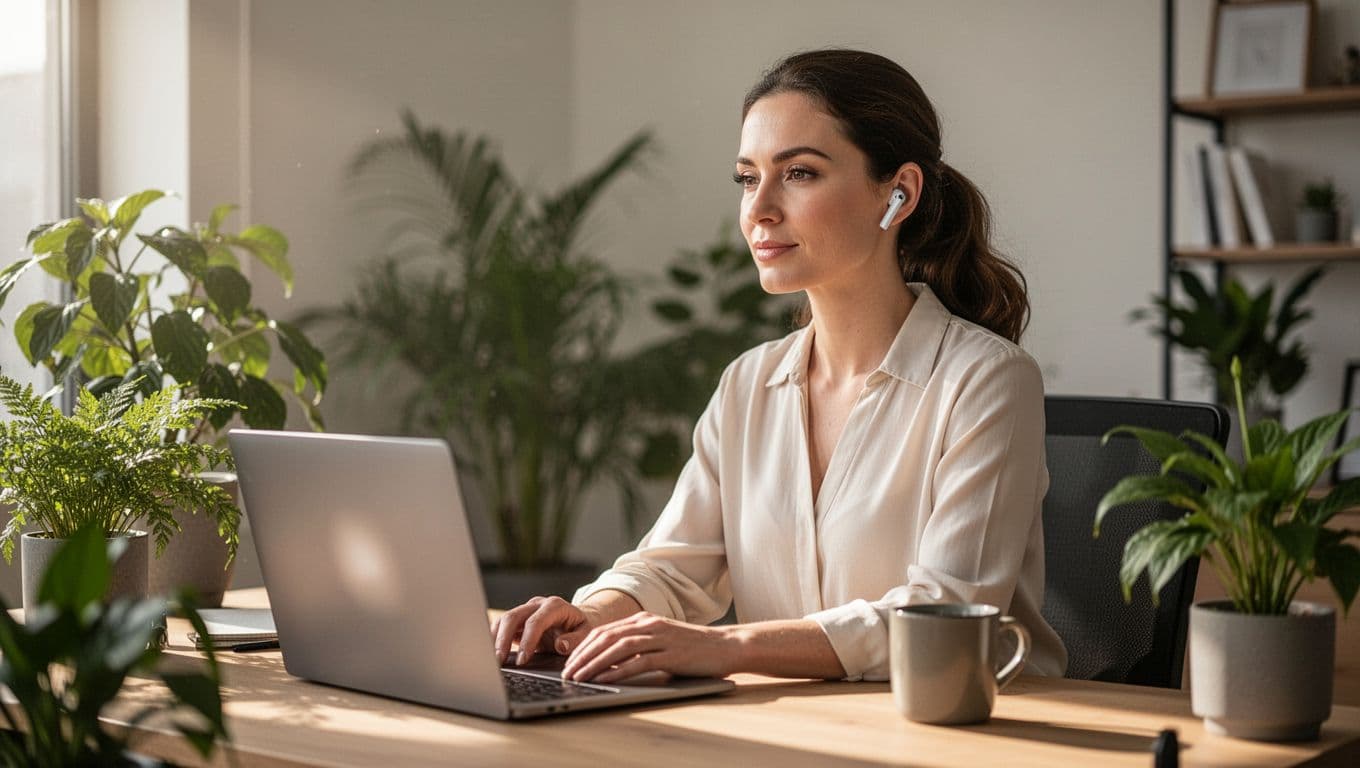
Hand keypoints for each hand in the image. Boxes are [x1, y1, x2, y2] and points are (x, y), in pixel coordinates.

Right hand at [490, 595, 600, 665]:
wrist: (576, 619)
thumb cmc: (581, 627)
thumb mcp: (586, 633)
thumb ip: (576, 640)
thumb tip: (561, 645)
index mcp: (555, 606)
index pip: (536, 621)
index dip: (527, 641)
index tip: (523, 660)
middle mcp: (537, 604)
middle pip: (513, 617)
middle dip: (503, 640)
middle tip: (499, 661)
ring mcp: (525, 610)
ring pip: (503, 620)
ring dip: (495, 640)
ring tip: (492, 660)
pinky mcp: (518, 620)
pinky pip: (501, 627)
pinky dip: (495, 640)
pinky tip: (492, 655)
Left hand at [562, 613, 740, 683]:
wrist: (727, 646)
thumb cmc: (693, 648)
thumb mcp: (661, 641)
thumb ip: (638, 647)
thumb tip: (609, 663)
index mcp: (644, 619)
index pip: (604, 631)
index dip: (583, 646)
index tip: (569, 662)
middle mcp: (649, 625)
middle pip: (605, 637)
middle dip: (582, 656)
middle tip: (567, 672)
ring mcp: (660, 638)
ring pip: (617, 648)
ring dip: (594, 663)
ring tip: (579, 677)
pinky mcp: (670, 654)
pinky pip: (638, 662)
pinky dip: (617, 671)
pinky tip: (605, 679)